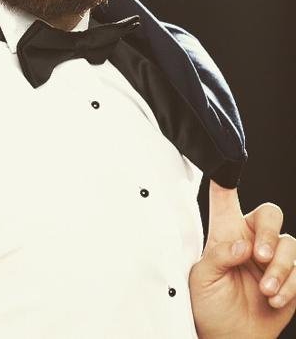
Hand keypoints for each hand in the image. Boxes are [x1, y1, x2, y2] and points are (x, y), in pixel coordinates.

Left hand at [189, 179, 295, 338]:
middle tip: (260, 257)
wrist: (230, 336)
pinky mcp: (291, 278)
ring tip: (265, 291)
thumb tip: (241, 244)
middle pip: (270, 214)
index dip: (224, 182)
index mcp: (224, 234)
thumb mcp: (202, 279)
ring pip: (290, 244)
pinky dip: (289, 286)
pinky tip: (274, 300)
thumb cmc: (209, 305)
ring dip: (280, 269)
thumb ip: (218, 257)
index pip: (225, 200)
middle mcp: (250, 240)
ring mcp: (273, 259)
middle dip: (269, 234)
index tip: (223, 168)